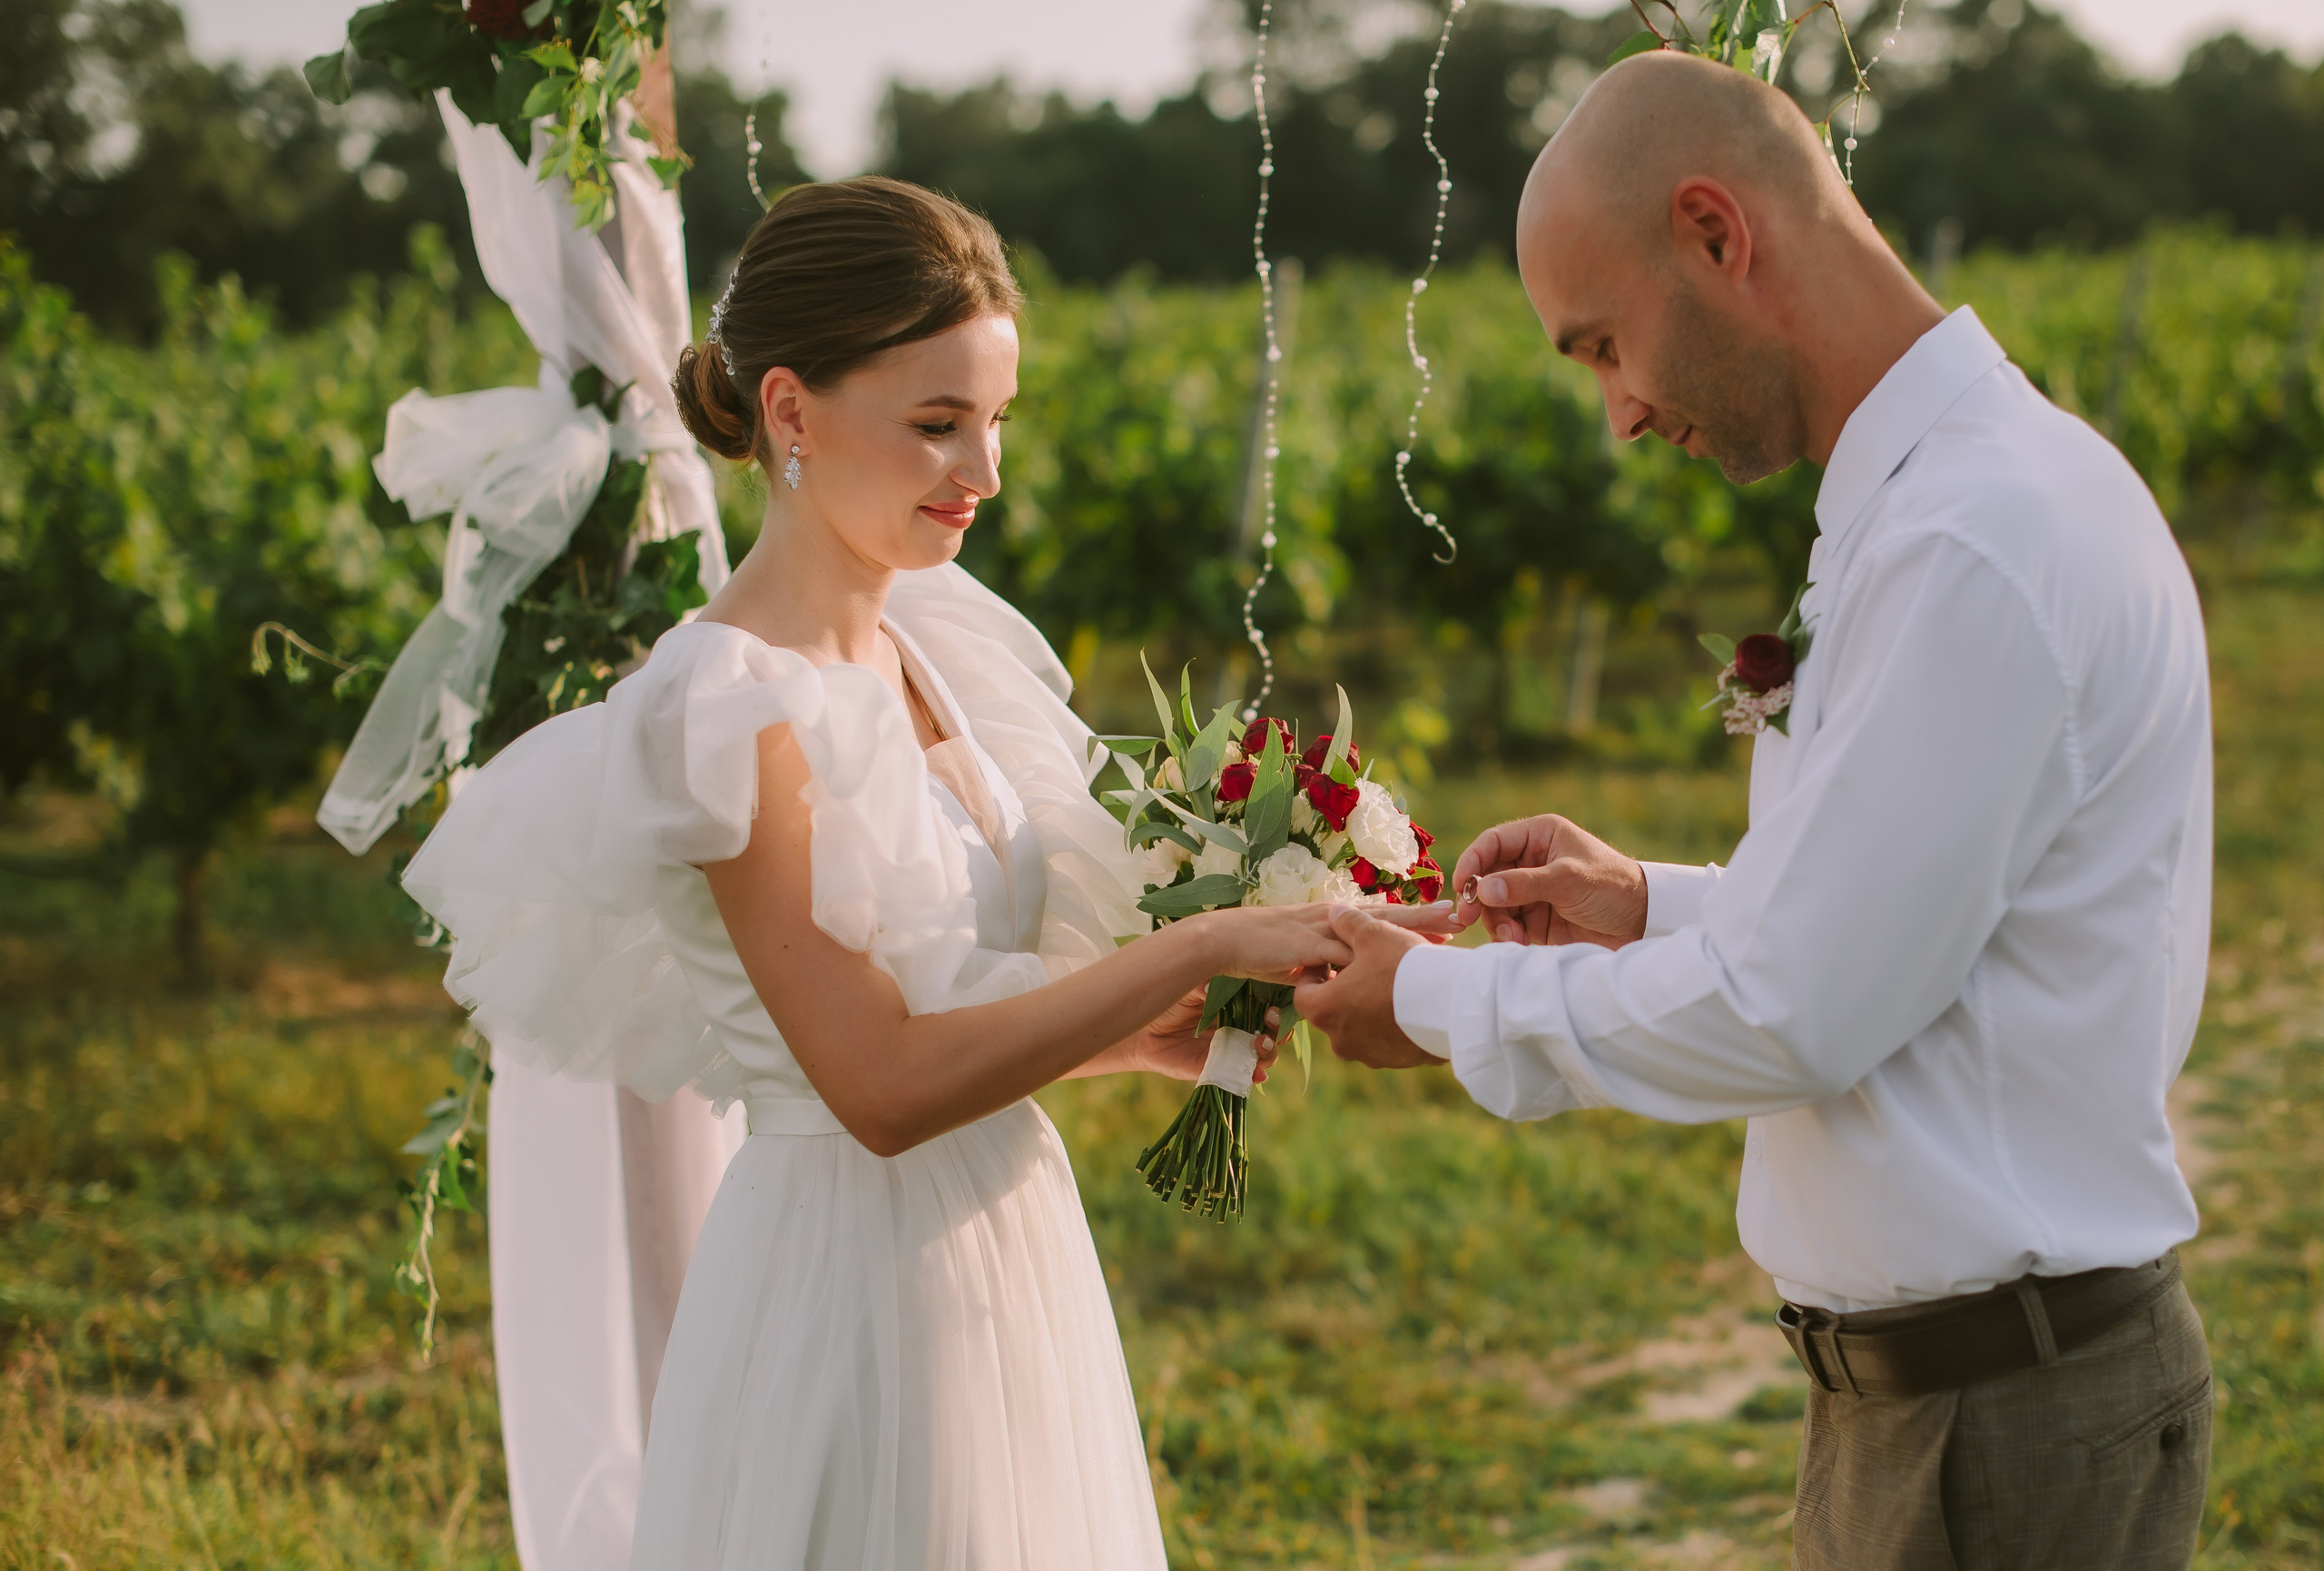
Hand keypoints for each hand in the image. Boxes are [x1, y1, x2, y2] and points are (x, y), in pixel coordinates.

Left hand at [1135, 989, 1281, 1083]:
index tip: (1276, 1001)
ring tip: (1259, 1044)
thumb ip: (1208, 982)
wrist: (1145, 1033)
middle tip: (1269, 1019)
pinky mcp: (1221, 1070)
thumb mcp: (1190, 986)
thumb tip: (1221, 984)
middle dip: (1280, 1028)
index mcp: (1240, 1005)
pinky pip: (1244, 1076)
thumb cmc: (1169, 1003)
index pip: (1271, 1005)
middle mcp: (1242, 1028)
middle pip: (1275, 1031)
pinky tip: (1255, 1073)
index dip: (1280, 1005)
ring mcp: (1233, 1051)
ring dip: (1270, 1051)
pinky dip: (1254, 1076)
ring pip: (1266, 1054)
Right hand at [1192, 899, 1457, 983]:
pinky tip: (1393, 956)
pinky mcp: (1309, 945)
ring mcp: (1323, 930)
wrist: (1225, 939)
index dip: (1414, 921)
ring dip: (1410, 929)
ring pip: (1375, 929)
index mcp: (1334, 922)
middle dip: (1424, 918)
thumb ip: (1327, 965)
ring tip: (1444, 930)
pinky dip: (1371, 954)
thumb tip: (1343, 980)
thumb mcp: (1303, 959)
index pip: (1381, 920)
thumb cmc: (1260, 951)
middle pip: (1387, 917)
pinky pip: (1345, 951)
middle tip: (1460, 916)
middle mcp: (1334, 920)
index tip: (1447, 922)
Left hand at [1293, 905, 1441, 1068]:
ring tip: (1390, 985)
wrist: (1452, 1005)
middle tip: (1364, 970)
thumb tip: (1336, 912)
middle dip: (1344, 990)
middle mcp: (1340, 1039)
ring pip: (1359, 1027)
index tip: (1331, 960)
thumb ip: (1349, 923)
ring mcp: (1368, 1054)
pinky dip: (1390, 1024)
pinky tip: (1409, 1004)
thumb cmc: (1404, 966)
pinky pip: (1385, 1040)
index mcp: (1325, 1010)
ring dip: (1367, 1008)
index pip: (1304, 992)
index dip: (1316, 973)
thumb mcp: (1374, 933)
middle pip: (1332, 1011)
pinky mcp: (1395, 1061)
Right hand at [1448, 815, 1646, 947]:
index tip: (1463, 887)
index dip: (1473, 862)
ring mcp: (1532, 893)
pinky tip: (1520, 944)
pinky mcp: (1536, 921)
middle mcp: (1531, 862)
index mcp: (1539, 837)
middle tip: (1469, 918)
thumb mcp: (1569, 880)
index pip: (1493, 843)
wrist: (1643, 924)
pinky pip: (1508, 926)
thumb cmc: (1613, 888)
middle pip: (1487, 877)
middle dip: (1479, 898)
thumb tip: (1482, 891)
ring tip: (1512, 938)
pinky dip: (1508, 937)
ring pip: (1494, 905)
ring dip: (1496, 922)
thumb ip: (1524, 884)